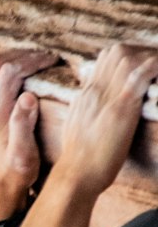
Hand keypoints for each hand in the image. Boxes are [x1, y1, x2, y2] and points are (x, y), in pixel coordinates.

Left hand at [0, 49, 55, 218]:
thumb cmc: (17, 174)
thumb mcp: (25, 155)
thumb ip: (23, 125)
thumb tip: (28, 96)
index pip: (9, 71)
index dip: (32, 60)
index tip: (53, 59)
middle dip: (21, 54)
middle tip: (44, 56)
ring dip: (9, 58)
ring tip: (33, 59)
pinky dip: (0, 68)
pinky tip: (18, 72)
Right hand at [57, 43, 157, 197]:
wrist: (76, 174)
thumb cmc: (80, 159)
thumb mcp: (77, 127)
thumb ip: (85, 111)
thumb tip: (91, 106)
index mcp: (86, 95)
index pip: (104, 60)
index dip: (126, 56)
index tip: (140, 64)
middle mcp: (94, 91)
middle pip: (116, 52)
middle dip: (140, 53)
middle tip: (154, 65)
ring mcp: (107, 98)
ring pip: (127, 58)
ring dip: (148, 59)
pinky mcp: (120, 108)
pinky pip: (138, 77)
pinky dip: (153, 68)